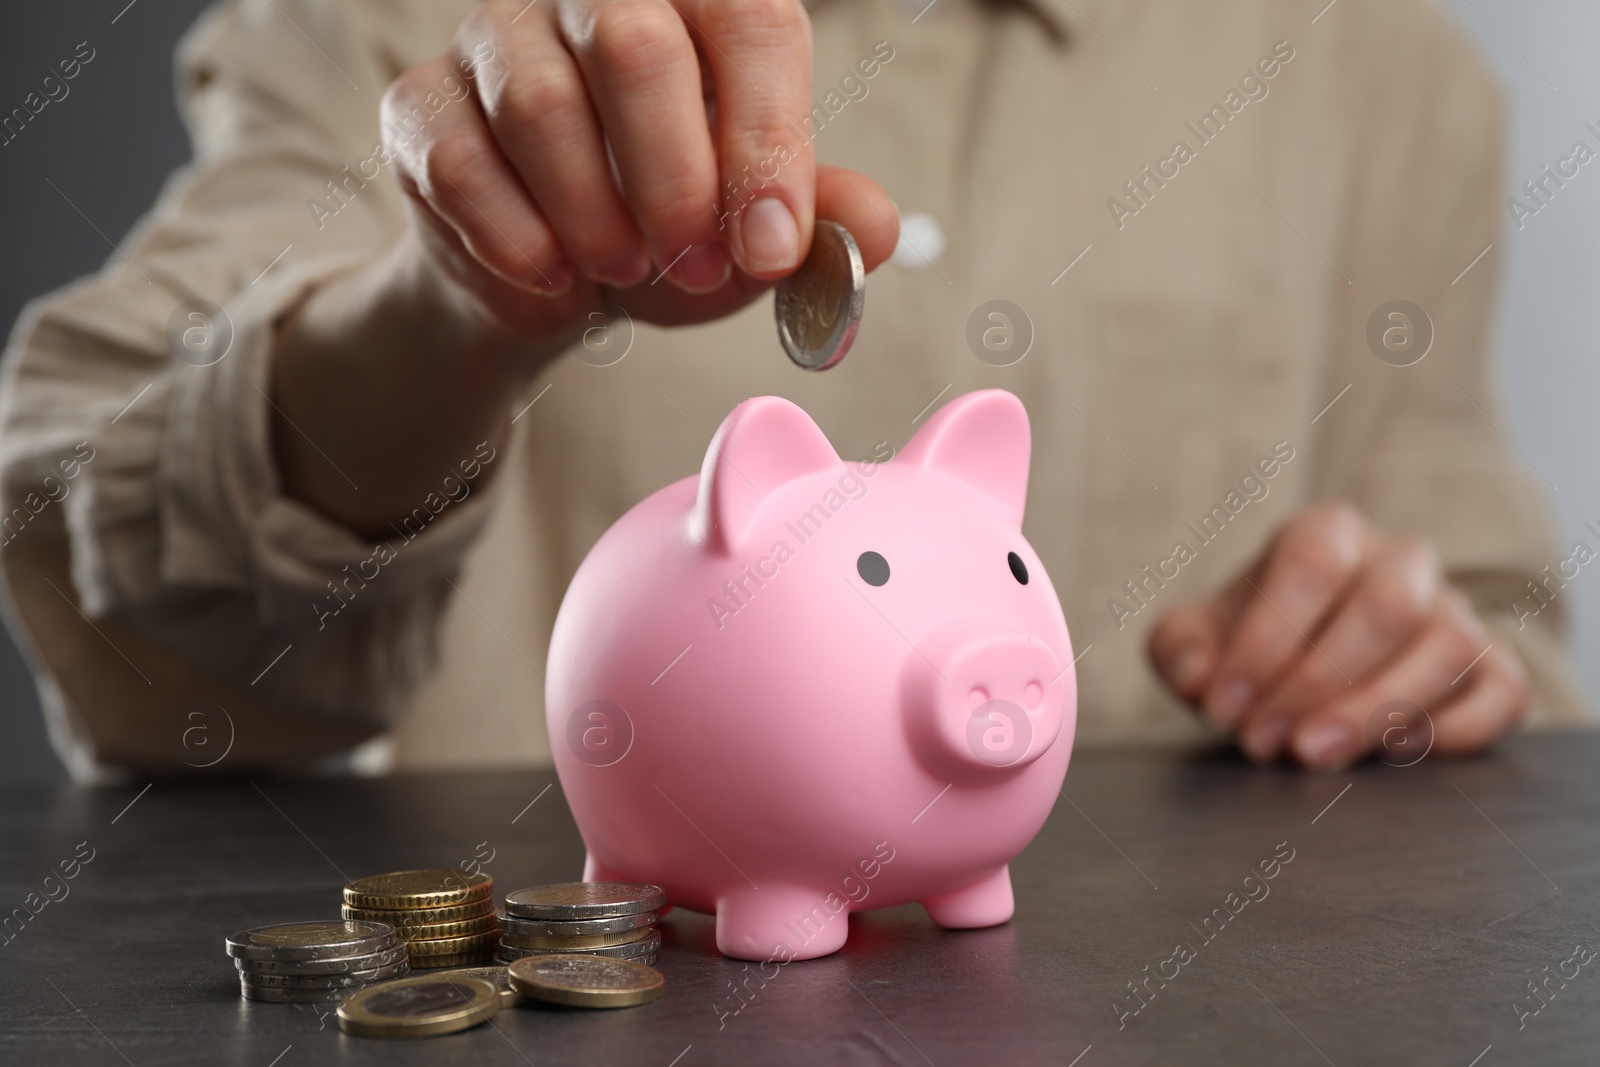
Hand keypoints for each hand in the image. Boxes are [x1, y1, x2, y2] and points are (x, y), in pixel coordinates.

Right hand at [382, 0, 899, 340]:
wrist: (551, 276)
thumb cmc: (665, 228)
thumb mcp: (752, 234)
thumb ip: (819, 224)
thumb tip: (874, 229)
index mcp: (698, 5)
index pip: (748, 21)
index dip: (765, 140)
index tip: (770, 246)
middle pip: (635, 46)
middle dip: (675, 182)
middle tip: (694, 265)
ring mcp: (497, 39)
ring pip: (540, 106)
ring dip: (595, 217)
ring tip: (624, 270)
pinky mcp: (421, 105)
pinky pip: (461, 163)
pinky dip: (517, 240)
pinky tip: (553, 276)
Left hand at [1147, 502, 1529, 769]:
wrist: (1302, 668)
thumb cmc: (1248, 646)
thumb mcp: (1193, 641)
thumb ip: (1179, 650)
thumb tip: (1200, 676)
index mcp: (1326, 532)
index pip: (1311, 565)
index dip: (1265, 639)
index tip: (1223, 705)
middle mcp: (1400, 560)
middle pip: (1386, 604)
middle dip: (1319, 681)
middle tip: (1263, 740)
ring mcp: (1453, 611)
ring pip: (1448, 645)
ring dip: (1378, 709)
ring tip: (1312, 755)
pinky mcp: (1490, 667)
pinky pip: (1502, 692)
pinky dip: (1455, 728)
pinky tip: (1392, 753)